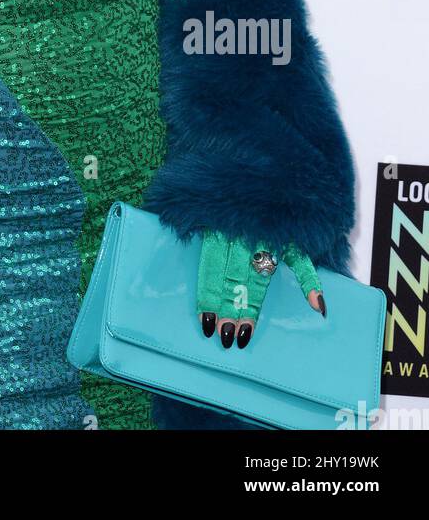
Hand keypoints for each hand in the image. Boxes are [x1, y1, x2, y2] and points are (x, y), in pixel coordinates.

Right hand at [196, 230, 325, 348]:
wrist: (258, 186)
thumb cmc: (281, 222)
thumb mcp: (298, 246)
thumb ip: (308, 277)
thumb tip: (322, 310)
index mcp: (267, 249)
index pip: (255, 287)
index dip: (248, 310)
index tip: (244, 333)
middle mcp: (244, 244)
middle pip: (234, 283)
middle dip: (229, 310)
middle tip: (225, 337)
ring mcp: (224, 236)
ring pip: (216, 274)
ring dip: (212, 302)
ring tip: (209, 327)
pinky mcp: (210, 232)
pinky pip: (205, 263)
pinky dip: (203, 287)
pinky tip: (200, 308)